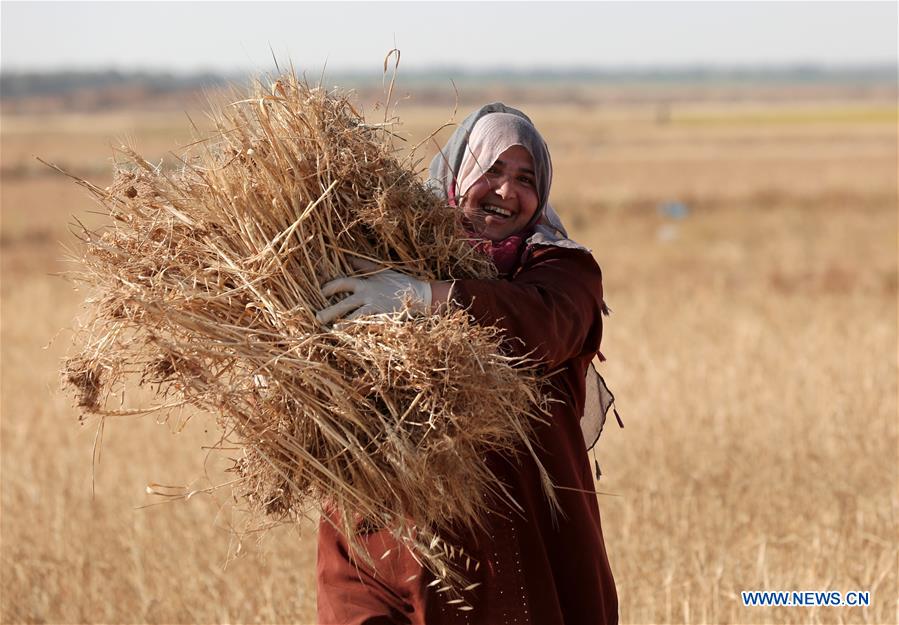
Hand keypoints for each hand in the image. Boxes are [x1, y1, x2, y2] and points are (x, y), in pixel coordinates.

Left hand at [316, 258, 432, 323]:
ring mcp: (376, 309)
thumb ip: (365, 266)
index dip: (330, 287)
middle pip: (344, 304)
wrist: (421, 296)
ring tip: (333, 330)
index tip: (321, 293)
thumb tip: (350, 259)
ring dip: (343, 325)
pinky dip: (360, 333)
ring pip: (354, 319)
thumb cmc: (401, 282)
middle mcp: (368, 296)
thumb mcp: (382, 271)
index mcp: (366, 284)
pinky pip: (368, 328)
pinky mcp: (384, 320)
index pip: (342, 283)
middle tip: (317, 318)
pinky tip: (352, 338)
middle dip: (329, 311)